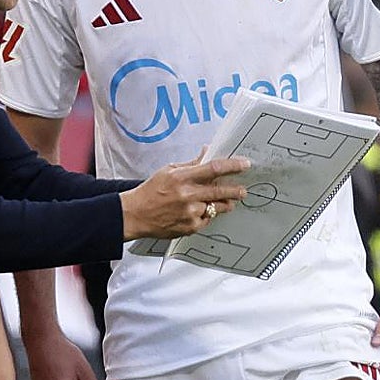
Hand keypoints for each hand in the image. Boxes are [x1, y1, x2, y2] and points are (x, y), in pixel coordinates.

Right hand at [121, 149, 249, 239]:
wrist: (135, 214)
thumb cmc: (150, 191)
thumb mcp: (168, 170)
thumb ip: (191, 164)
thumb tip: (207, 152)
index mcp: (182, 178)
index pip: (213, 169)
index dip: (232, 166)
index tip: (244, 164)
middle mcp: (188, 195)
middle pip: (221, 191)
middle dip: (236, 190)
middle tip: (242, 190)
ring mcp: (190, 213)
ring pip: (218, 208)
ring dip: (224, 204)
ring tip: (225, 201)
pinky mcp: (190, 227)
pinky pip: (208, 219)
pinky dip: (207, 214)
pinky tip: (199, 211)